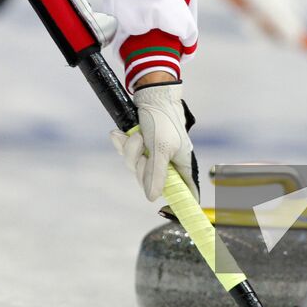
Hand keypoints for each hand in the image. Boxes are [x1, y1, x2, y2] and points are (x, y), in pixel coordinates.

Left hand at [110, 80, 196, 201]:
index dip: (179, 205)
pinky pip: (128, 156)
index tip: (166, 212)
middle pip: (150, 183)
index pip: (186, 194)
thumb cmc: (163, 119)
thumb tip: (152, 198)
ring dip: (131, 150)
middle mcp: (168, 164)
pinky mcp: (141, 148)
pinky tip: (120, 134)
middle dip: (140, 166)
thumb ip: (157, 174)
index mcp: (181, 166)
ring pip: (136, 168)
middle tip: (143, 151)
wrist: (150, 94)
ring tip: (136, 134)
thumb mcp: (160, 148)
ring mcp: (153, 157)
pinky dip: (123, 144)